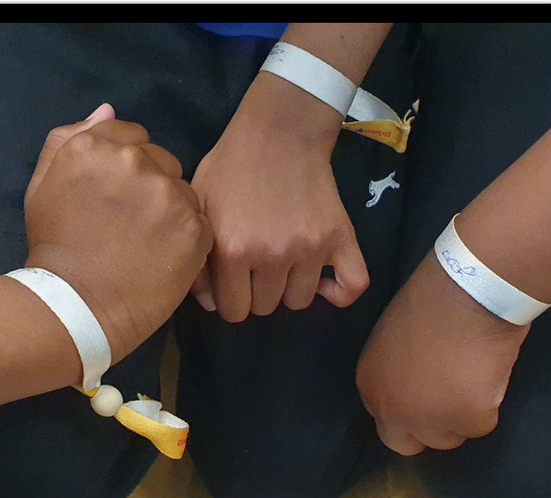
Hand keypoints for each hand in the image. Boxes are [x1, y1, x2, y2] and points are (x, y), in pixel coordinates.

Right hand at [24, 102, 211, 363]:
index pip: (133, 137)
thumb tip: (107, 110)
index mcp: (96, 146)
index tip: (117, 201)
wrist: (75, 304)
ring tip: (148, 246)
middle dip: (152, 187)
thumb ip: (68, 139)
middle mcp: (134, 161)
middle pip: (163, 161)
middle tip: (132, 226)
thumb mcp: (42, 186)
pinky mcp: (194, 227)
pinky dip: (188, 241)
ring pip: (184, 192)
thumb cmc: (55, 249)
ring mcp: (168, 194)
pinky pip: (201, 223)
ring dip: (172, 213)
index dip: (127, 171)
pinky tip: (164, 259)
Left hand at [189, 80, 367, 320]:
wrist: (279, 133)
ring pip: (299, 301)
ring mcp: (309, 248)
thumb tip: (209, 305)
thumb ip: (197, 258)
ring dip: (289, 289)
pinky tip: (323, 280)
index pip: (233, 310)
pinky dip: (340, 292)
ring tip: (283, 264)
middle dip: (256, 293)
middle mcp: (271, 255)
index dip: (230, 299)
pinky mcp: (340, 237)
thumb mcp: (198, 207)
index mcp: (232, 250)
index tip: (232, 283)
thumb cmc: (231, 168)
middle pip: (265, 308)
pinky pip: (352, 285)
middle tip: (255, 267)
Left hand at [356, 256, 528, 454]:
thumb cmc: (432, 305)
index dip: (409, 410)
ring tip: (471, 378)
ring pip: (448, 438)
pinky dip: (489, 403)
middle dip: (428, 430)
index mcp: (370, 385)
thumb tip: (413, 384)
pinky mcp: (465, 418)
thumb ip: (396, 372)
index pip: (386, 419)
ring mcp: (427, 418)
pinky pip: (481, 424)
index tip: (428, 397)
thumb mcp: (392, 342)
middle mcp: (391, 409)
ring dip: (461, 416)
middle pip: (407, 443)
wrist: (466, 294)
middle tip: (451, 404)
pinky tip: (486, 373)